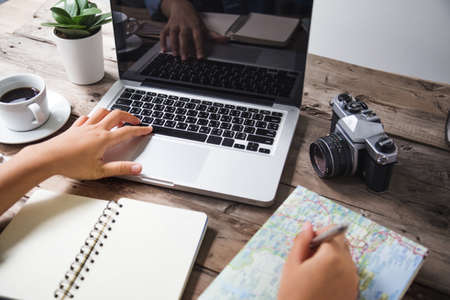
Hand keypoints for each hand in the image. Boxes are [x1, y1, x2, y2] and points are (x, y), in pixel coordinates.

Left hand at [21, 108, 152, 179]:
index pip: (127, 131)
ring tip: (118, 117)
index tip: (147, 128)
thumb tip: (137, 168)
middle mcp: (96, 129)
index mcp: (104, 139)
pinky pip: (87, 117)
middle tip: (135, 120)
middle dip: (129, 116)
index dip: (140, 129)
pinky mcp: (75, 128)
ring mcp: (85, 127)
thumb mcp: (99, 171)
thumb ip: (120, 168)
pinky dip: (94, 116)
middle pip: (116, 115)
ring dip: (113, 112)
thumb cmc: (71, 164)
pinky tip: (94, 121)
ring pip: (102, 112)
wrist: (48, 158)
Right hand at [160, 0, 226, 59]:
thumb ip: (212, 35)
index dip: (199, 47)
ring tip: (176, 56)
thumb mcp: (203, 26)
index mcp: (195, 25)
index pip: (198, 37)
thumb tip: (225, 40)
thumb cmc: (192, 18)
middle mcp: (185, 25)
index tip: (200, 57)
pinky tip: (164, 51)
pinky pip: (163, 34)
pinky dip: (162, 42)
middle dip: (185, 48)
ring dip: (174, 46)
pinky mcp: (167, 26)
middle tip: (186, 59)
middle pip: (184, 37)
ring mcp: (175, 25)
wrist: (180, 4)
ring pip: (173, 35)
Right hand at [278, 222, 358, 299]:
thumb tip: (308, 226)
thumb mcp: (292, 264)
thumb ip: (301, 241)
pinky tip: (320, 283)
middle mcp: (348, 267)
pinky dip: (336, 272)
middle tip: (308, 258)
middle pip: (341, 244)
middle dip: (326, 246)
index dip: (318, 234)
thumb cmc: (294, 296)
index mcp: (333, 257)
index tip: (308, 244)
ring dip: (331, 259)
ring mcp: (353, 281)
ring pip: (344, 258)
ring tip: (313, 273)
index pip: (333, 231)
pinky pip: (346, 273)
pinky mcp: (353, 292)